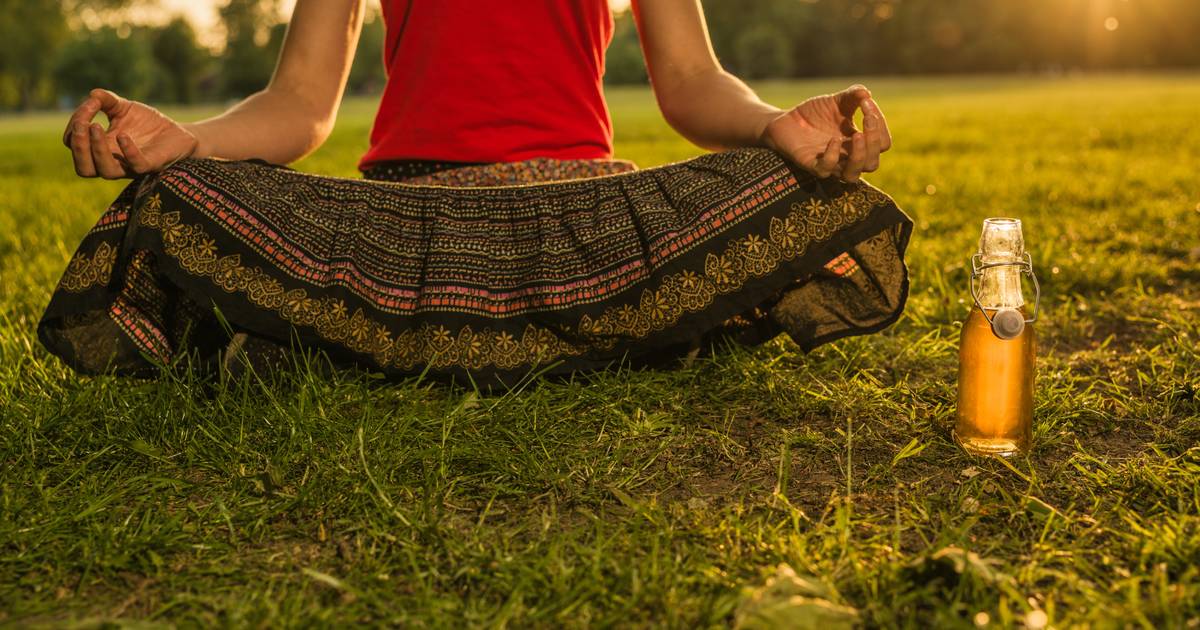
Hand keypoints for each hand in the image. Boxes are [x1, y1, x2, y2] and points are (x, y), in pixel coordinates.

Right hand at [63, 89, 198, 178]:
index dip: (75, 125)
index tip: (90, 105)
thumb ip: (107, 101)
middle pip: (84, 168)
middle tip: (83, 125)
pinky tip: (123, 135)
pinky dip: (128, 151)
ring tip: (96, 127)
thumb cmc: (148, 124)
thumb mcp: (124, 108)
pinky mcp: (153, 164)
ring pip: (106, 172)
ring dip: (97, 150)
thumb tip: (92, 94)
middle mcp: (113, 161)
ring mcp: (132, 166)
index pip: (74, 143)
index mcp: (101, 148)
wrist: (179, 133)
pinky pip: (137, 165)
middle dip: (78, 146)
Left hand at [760, 84, 891, 182]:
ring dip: (859, 157)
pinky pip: (826, 171)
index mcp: (858, 142)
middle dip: (874, 141)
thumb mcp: (836, 101)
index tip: (866, 103)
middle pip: (872, 164)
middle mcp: (847, 157)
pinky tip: (833, 140)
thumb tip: (866, 93)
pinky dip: (832, 157)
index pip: (882, 143)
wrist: (786, 120)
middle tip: (866, 119)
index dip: (880, 125)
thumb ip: (852, 96)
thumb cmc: (814, 113)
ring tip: (857, 135)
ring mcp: (830, 163)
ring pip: (852, 176)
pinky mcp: (810, 165)